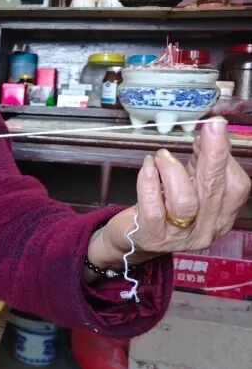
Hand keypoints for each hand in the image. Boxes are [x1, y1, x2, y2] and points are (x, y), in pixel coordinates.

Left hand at [92, 118, 249, 265]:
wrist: (132, 239)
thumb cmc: (162, 209)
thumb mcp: (187, 186)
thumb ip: (199, 164)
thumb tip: (207, 133)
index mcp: (221, 216)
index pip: (236, 187)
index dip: (226, 157)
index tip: (212, 131)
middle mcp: (205, 229)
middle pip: (214, 190)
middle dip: (214, 155)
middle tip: (209, 129)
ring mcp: (178, 236)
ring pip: (185, 201)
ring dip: (173, 170)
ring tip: (160, 155)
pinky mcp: (151, 237)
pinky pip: (153, 209)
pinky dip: (149, 183)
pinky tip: (147, 166)